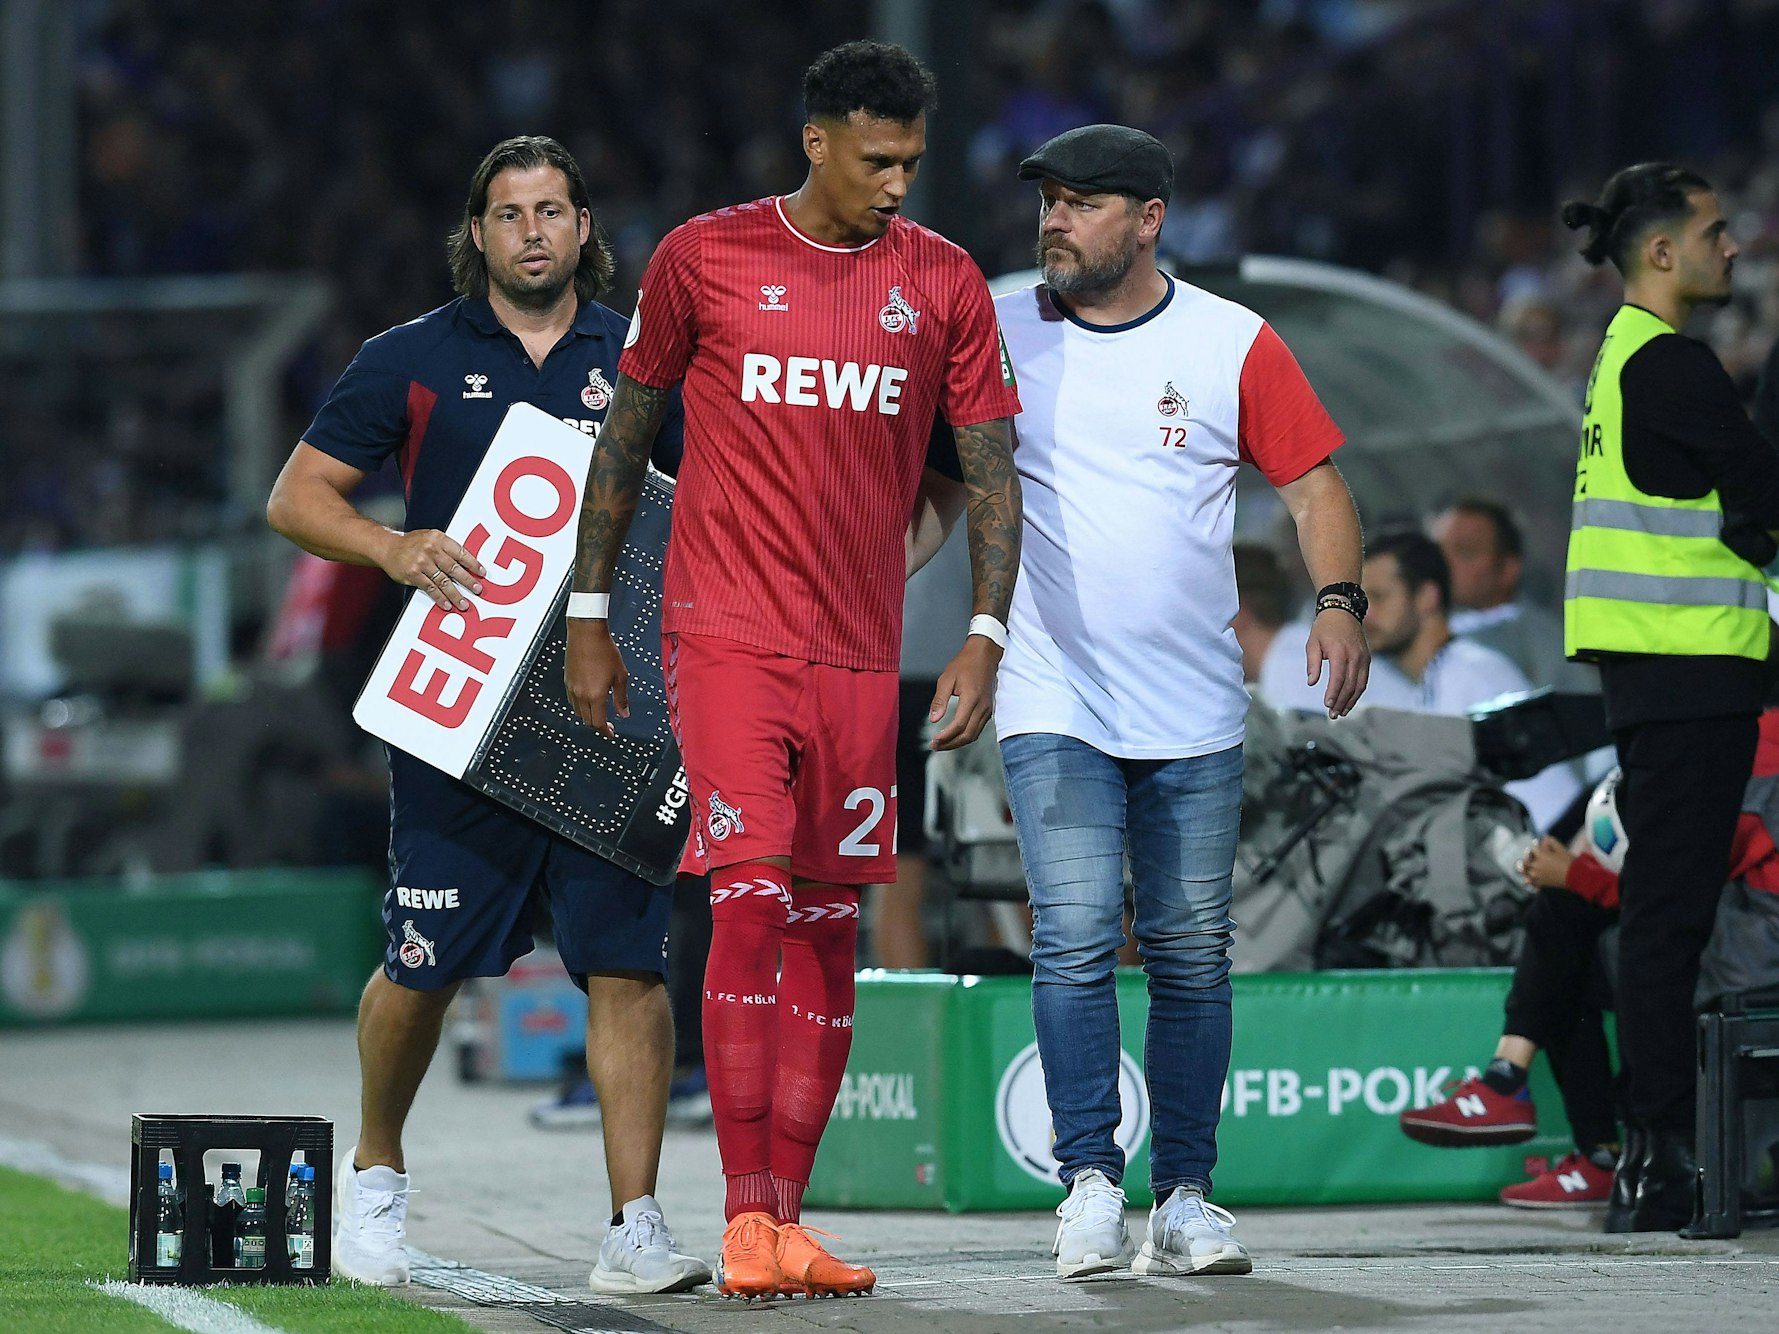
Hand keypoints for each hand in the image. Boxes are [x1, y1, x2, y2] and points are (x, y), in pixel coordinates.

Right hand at [379, 529, 484, 610]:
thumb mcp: (431, 537)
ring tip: (464, 603)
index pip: (460, 552)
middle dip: (468, 581)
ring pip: (443, 581)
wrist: (387, 547)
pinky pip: (430, 588)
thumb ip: (447, 548)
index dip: (473, 564)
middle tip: (477, 590)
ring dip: (455, 594)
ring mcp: (422, 563)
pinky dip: (440, 598)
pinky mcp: (413, 575)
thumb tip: (466, 563)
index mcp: (438, 539)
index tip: (481, 573)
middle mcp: (431, 550)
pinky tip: (447, 604)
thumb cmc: (411, 543)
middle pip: (454, 568)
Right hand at [564, 618, 628, 738]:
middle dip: (597, 724)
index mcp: (595, 696)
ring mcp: (571, 688)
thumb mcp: (620, 676)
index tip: (611, 734)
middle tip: (608, 724)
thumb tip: (624, 713)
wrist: (586, 633)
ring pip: (578, 712)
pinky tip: (589, 699)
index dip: (605, 731)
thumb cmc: (605, 651)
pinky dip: (580, 706)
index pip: (598, 722)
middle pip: (587, 720)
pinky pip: (572, 701)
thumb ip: (621, 698)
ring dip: (588, 716)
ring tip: (599, 712)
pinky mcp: (567, 680)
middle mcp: (581, 695)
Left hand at [928, 636, 1001, 750]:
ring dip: (958, 743)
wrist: (985, 655)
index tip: (933, 741)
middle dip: (951, 744)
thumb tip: (933, 720)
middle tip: (935, 747)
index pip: (959, 725)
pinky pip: (978, 729)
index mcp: (971, 698)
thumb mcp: (946, 679)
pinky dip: (966, 736)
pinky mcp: (988, 710)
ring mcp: (988, 710)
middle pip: (968, 735)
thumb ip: (939, 700)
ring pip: (974, 735)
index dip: (946, 737)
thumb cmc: (964, 664)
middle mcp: (982, 707)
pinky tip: (954, 736)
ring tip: (942, 744)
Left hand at [1305, 608, 1369, 718]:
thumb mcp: (1312, 643)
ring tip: (1340, 712)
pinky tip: (1349, 702)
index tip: (1327, 704)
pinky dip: (1357, 693)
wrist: (1343, 612)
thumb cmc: (1324, 629)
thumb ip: (1312, 663)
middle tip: (1332, 715)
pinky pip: (1364, 680)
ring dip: (1350, 701)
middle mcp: (1355, 656)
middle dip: (1341, 702)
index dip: (1334, 693)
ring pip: (1360, 685)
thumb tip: (1311, 682)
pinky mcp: (1367, 659)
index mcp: (1340, 652)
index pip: (1339, 677)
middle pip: (1350, 685)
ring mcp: (1363, 658)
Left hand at [1518, 835, 1573, 889]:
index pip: (1532, 848)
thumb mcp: (1561, 848)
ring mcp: (1537, 875)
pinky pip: (1531, 882)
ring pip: (1525, 872)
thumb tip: (1545, 837)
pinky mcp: (1541, 883)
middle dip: (1527, 857)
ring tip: (1524, 867)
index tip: (1536, 844)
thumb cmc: (1569, 862)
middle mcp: (1536, 865)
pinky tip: (1529, 879)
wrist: (1576, 876)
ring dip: (1524, 869)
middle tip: (1529, 855)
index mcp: (1541, 855)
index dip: (1534, 845)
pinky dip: (1529, 880)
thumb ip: (1551, 841)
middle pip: (1525, 861)